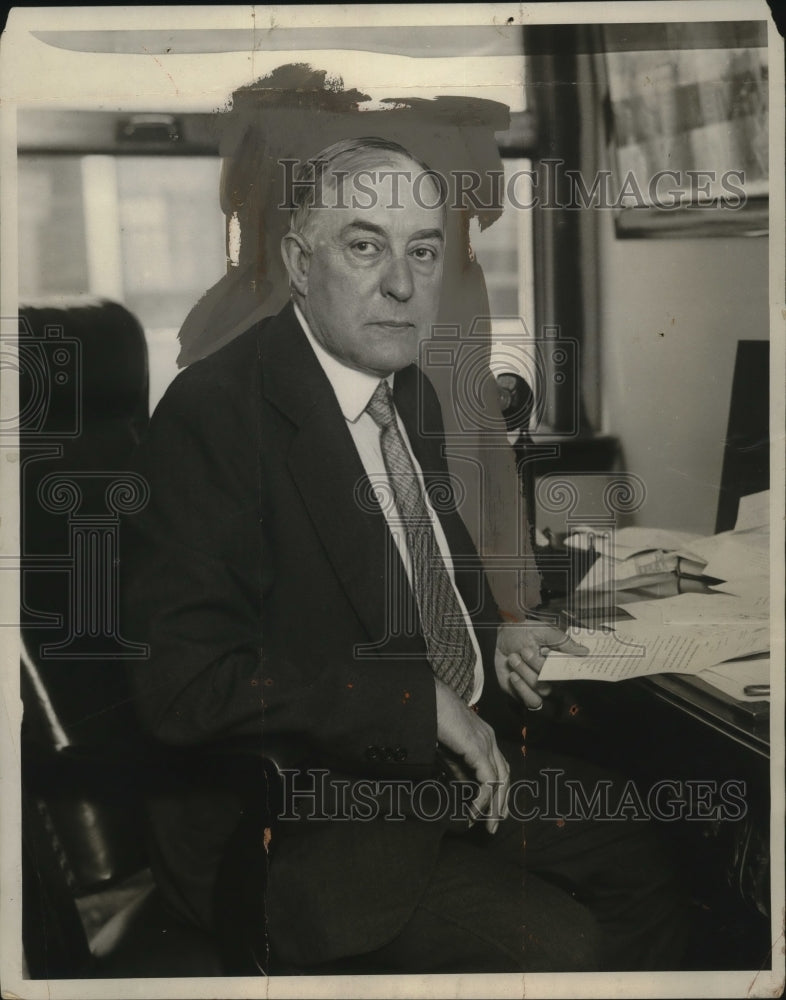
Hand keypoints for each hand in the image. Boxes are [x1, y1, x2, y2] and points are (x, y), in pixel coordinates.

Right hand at [434, 678, 508, 832]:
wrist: (426, 699)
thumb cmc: (433, 718)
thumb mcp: (447, 750)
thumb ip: (459, 768)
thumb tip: (467, 789)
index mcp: (484, 737)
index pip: (499, 767)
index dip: (499, 790)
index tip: (494, 811)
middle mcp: (490, 739)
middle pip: (504, 775)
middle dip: (501, 802)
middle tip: (495, 823)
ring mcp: (486, 742)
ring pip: (501, 779)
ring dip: (496, 804)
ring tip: (488, 824)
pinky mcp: (478, 748)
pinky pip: (488, 779)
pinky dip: (484, 797)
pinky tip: (475, 810)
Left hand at [495, 622, 587, 709]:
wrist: (504, 634)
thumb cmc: (527, 631)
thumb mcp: (546, 631)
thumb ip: (564, 642)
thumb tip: (585, 651)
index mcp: (559, 664)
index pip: (569, 674)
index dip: (563, 671)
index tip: (549, 658)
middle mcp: (551, 678)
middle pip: (549, 683)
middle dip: (535, 665)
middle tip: (525, 650)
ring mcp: (536, 687)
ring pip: (538, 691)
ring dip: (525, 674)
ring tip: (513, 658)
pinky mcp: (521, 693)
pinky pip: (527, 700)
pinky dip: (520, 688)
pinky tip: (512, 675)